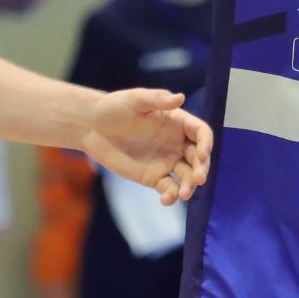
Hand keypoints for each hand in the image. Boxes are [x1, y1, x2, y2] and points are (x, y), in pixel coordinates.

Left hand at [82, 88, 211, 204]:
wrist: (93, 127)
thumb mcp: (136, 100)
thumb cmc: (116, 107)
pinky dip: (171, 196)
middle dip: (201, 169)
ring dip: (189, 186)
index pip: (201, 133)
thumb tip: (181, 98)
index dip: (205, 144)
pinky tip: (166, 199)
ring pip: (187, 176)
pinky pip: (168, 188)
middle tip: (198, 179)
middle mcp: (178, 143)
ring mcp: (167, 162)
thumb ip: (157, 100)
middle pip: (198, 158)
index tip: (201, 154)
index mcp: (179, 123)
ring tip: (184, 193)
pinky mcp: (154, 177)